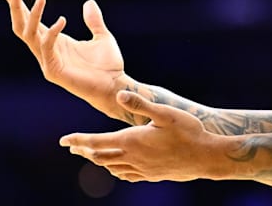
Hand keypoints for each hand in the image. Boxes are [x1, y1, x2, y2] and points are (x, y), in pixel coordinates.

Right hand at [4, 0, 125, 109]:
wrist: (115, 86)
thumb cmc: (108, 65)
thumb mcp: (102, 37)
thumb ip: (94, 21)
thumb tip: (89, 2)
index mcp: (55, 42)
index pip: (31, 23)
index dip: (19, 8)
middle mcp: (48, 51)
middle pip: (23, 28)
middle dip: (16, 9)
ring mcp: (48, 62)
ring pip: (30, 35)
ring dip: (33, 16)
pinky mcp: (54, 71)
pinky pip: (47, 48)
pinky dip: (52, 33)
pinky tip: (62, 20)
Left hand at [60, 91, 225, 181]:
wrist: (207, 157)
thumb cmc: (189, 132)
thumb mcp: (166, 113)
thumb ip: (141, 104)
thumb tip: (118, 95)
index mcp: (132, 141)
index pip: (97, 142)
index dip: (79, 140)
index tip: (64, 140)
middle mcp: (133, 158)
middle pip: (100, 157)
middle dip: (85, 151)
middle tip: (74, 147)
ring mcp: (143, 170)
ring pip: (112, 168)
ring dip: (99, 161)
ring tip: (93, 155)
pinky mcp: (153, 175)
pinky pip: (127, 176)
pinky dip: (116, 171)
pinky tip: (119, 168)